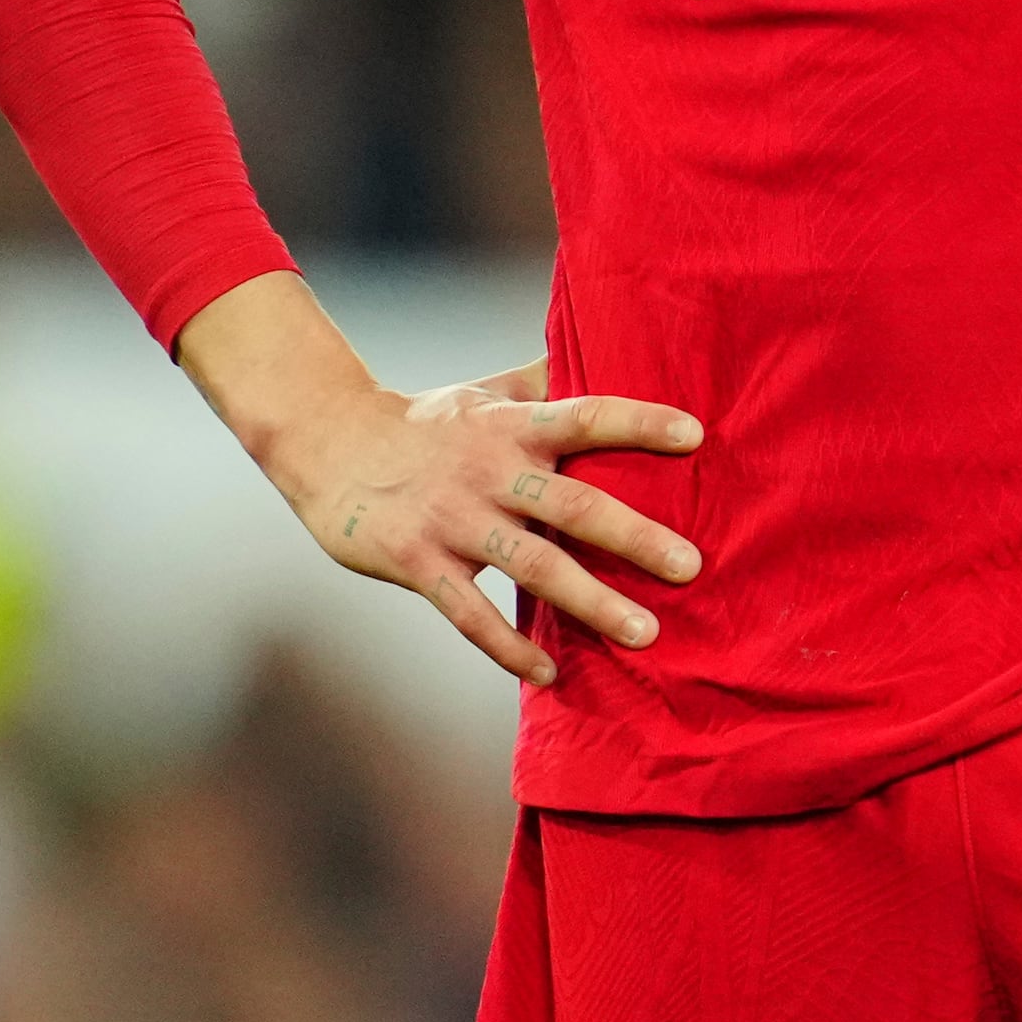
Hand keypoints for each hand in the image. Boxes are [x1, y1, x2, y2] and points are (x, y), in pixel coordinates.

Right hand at [170, 276, 704, 683]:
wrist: (325, 444)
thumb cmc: (420, 422)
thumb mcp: (482, 394)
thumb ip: (543, 383)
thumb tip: (607, 347)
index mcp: (509, 427)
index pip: (584, 416)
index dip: (639, 422)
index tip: (695, 435)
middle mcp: (488, 471)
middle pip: (571, 503)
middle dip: (634, 535)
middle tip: (691, 565)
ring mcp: (452, 520)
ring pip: (531, 564)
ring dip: (590, 601)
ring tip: (645, 632)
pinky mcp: (417, 562)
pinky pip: (469, 613)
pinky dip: (508, 647)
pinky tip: (549, 673)